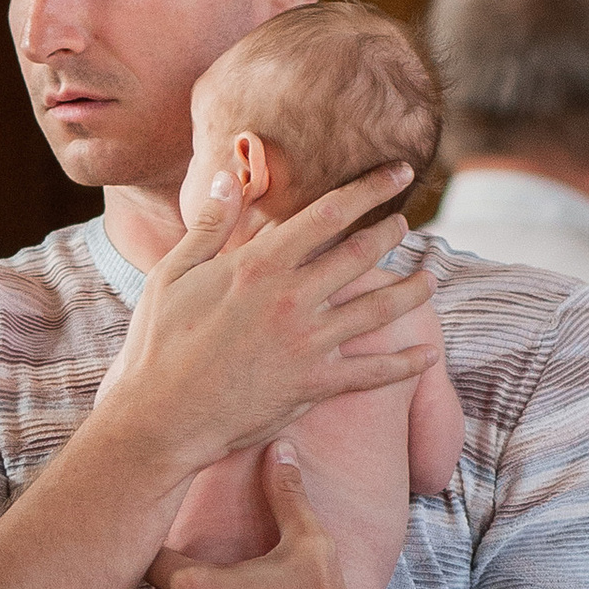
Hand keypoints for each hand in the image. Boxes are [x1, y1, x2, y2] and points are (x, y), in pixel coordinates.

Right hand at [101, 164, 431, 474]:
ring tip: (430, 279)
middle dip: (392, 234)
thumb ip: (210, 225)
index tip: (399, 171)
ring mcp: (308, 343)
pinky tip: (428, 354)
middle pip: (363, 254)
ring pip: (380, 308)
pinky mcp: (313, 385)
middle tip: (405, 225)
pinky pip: (373, 373)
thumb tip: (231, 177)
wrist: (161, 417)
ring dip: (413, 290)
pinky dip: (405, 364)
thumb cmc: (158, 343)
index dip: (370, 189)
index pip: (330, 214)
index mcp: (260, 265)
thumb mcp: (172, 274)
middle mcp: (293, 299)